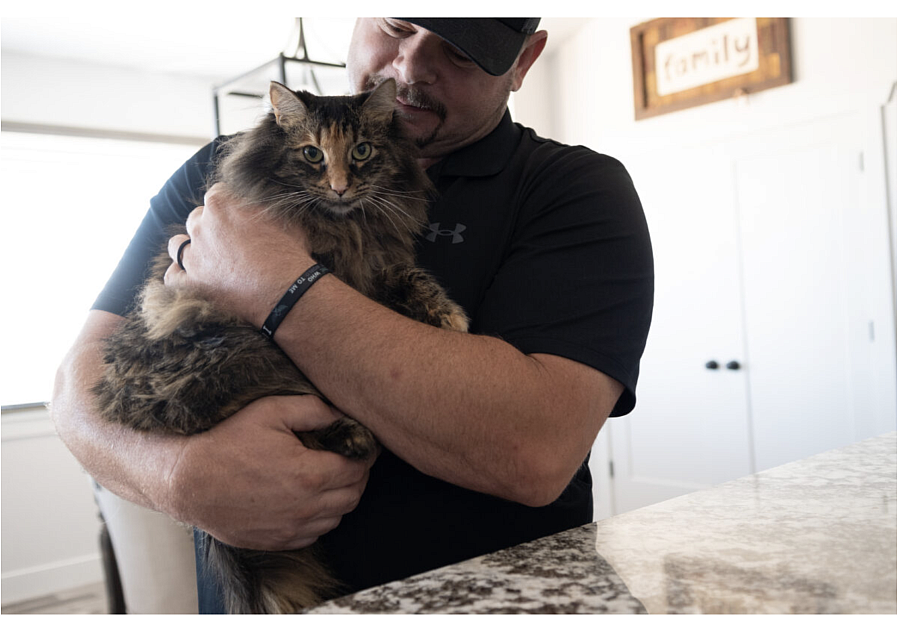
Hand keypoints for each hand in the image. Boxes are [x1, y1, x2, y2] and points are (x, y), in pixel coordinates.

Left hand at [165, 183, 315, 326]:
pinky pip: (172, 277)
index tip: (240, 217)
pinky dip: (180, 276)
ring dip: (190, 247)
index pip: (216, 194)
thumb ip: (265, 205)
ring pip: (178, 245)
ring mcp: (194, 256)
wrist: (288, 292)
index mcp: (222, 204)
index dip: (229, 206)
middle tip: (230, 241)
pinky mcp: (191, 284)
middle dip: (211, 226)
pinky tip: (191, 277)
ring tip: (206, 257)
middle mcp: (202, 226)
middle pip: (197, 218)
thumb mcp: (285, 218)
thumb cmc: (290, 254)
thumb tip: (262, 200)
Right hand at [166, 395, 375, 550]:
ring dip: (340, 497)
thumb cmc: (226, 443)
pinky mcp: (277, 541)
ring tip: (329, 477)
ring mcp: (291, 528)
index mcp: (310, 475)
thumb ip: (314, 410)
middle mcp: (305, 507)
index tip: (363, 444)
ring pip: (337, 517)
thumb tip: (342, 414)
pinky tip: (307, 498)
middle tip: (348, 458)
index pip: (359, 468)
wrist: (187, 481)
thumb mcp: (271, 412)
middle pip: (354, 495)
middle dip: (357, 475)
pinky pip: (314, 534)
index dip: (365, 454)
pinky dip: (319, 518)